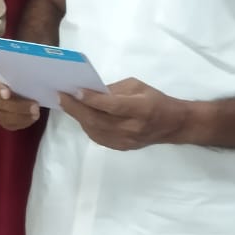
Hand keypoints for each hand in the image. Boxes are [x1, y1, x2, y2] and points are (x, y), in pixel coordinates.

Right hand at [0, 68, 39, 130]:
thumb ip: (23, 68)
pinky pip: (7, 124)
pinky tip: (31, 118)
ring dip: (21, 117)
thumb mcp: (17, 63)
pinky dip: (21, 123)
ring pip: (2, 117)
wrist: (12, 74)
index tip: (7, 93)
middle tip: (35, 106)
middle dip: (18, 107)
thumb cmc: (16, 67)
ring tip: (36, 113)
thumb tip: (37, 72)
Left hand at [59, 78, 188, 149]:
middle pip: (98, 120)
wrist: (172, 124)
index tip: (75, 90)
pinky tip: (81, 116)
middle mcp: (132, 128)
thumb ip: (114, 89)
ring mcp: (126, 141)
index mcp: (141, 109)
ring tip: (67, 105)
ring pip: (95, 131)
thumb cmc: (155, 99)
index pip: (112, 106)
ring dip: (79, 117)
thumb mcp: (137, 86)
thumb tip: (91, 91)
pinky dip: (87, 126)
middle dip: (76, 108)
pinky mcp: (121, 148)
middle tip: (61, 97)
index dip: (93, 99)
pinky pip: (98, 138)